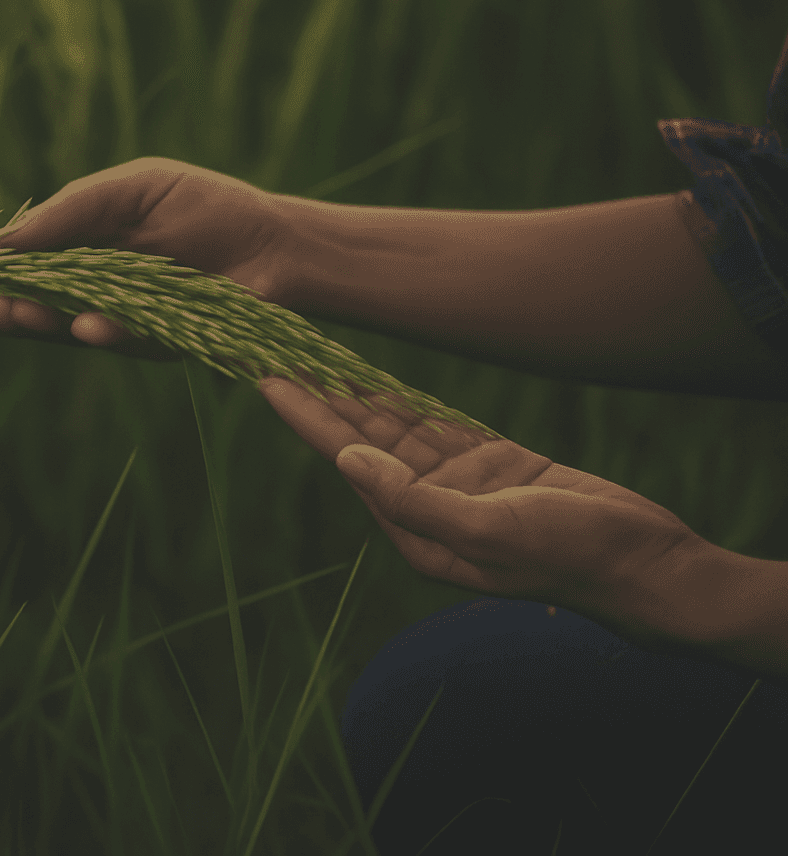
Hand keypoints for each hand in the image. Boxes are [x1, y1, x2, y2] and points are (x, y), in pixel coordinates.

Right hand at [0, 156, 294, 365]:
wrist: (277, 241)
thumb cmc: (203, 207)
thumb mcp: (126, 191)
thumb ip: (64, 216)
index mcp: (77, 254)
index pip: (15, 271)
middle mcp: (91, 295)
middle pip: (27, 306)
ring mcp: (121, 323)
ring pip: (64, 328)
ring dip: (30, 322)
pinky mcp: (160, 346)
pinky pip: (123, 339)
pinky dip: (103, 331)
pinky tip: (83, 324)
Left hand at [259, 372, 715, 653]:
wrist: (645, 562)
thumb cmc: (571, 555)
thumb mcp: (488, 532)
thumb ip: (414, 500)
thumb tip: (348, 460)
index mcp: (416, 532)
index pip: (347, 460)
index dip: (306, 416)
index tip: (268, 377)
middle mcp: (428, 508)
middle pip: (360, 440)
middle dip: (319, 397)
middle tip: (278, 350)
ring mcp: (460, 486)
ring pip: (396, 428)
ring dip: (357, 393)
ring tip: (314, 353)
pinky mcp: (493, 466)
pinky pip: (437, 425)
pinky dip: (406, 399)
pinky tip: (374, 377)